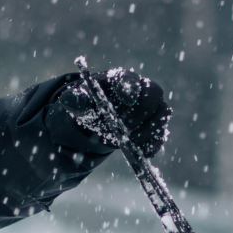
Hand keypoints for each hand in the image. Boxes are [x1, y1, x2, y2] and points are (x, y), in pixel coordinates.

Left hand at [55, 68, 170, 157]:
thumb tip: (71, 99)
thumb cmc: (92, 103)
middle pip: (154, 95)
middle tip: (128, 128)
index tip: (126, 100)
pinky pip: (160, 135)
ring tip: (133, 143)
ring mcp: (152, 108)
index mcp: (122, 80)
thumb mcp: (80, 102)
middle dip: (143, 112)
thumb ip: (75, 99)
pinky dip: (153, 144)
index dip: (132, 89)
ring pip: (161, 115)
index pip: (131, 80)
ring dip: (150, 130)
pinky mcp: (155, 126)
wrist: (101, 116)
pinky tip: (142, 153)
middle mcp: (143, 90)